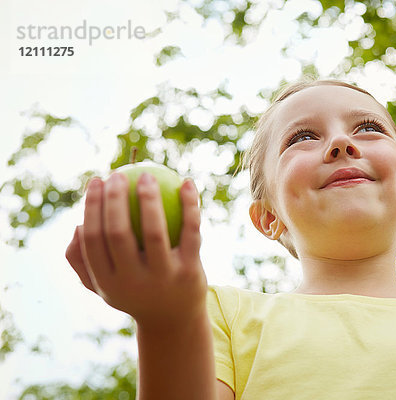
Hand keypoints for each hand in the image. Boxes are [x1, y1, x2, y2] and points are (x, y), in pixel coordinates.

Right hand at [65, 172, 206, 328]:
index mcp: (108, 282)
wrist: (174, 320)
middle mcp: (133, 283)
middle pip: (118, 234)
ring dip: (150, 199)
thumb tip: (78, 224)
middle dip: (114, 200)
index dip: (92, 206)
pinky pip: (190, 232)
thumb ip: (81, 260)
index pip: (93, 240)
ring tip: (147, 175)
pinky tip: (186, 182)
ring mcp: (164, 278)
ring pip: (155, 232)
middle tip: (118, 175)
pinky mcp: (191, 271)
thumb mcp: (103, 284)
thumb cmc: (133, 292)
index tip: (97, 180)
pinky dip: (190, 205)